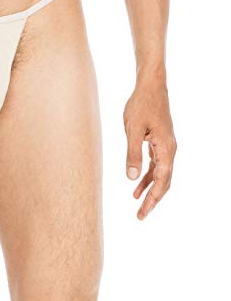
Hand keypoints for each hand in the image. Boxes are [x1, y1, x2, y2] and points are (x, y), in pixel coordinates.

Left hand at [123, 79, 176, 219]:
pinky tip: (137, 183)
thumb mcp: (132, 129)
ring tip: (137, 203)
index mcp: (166, 148)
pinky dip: (147, 175)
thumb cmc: (141, 105)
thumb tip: (131, 178)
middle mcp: (169, 149)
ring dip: (149, 188)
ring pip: (160, 173)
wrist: (150, 86)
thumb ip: (132, 154)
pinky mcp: (159, 141)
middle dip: (153, 199)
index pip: (162, 179)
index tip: (143, 211)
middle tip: (140, 216)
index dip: (153, 197)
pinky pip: (155, 164)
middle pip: (164, 181)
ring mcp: (165, 145)